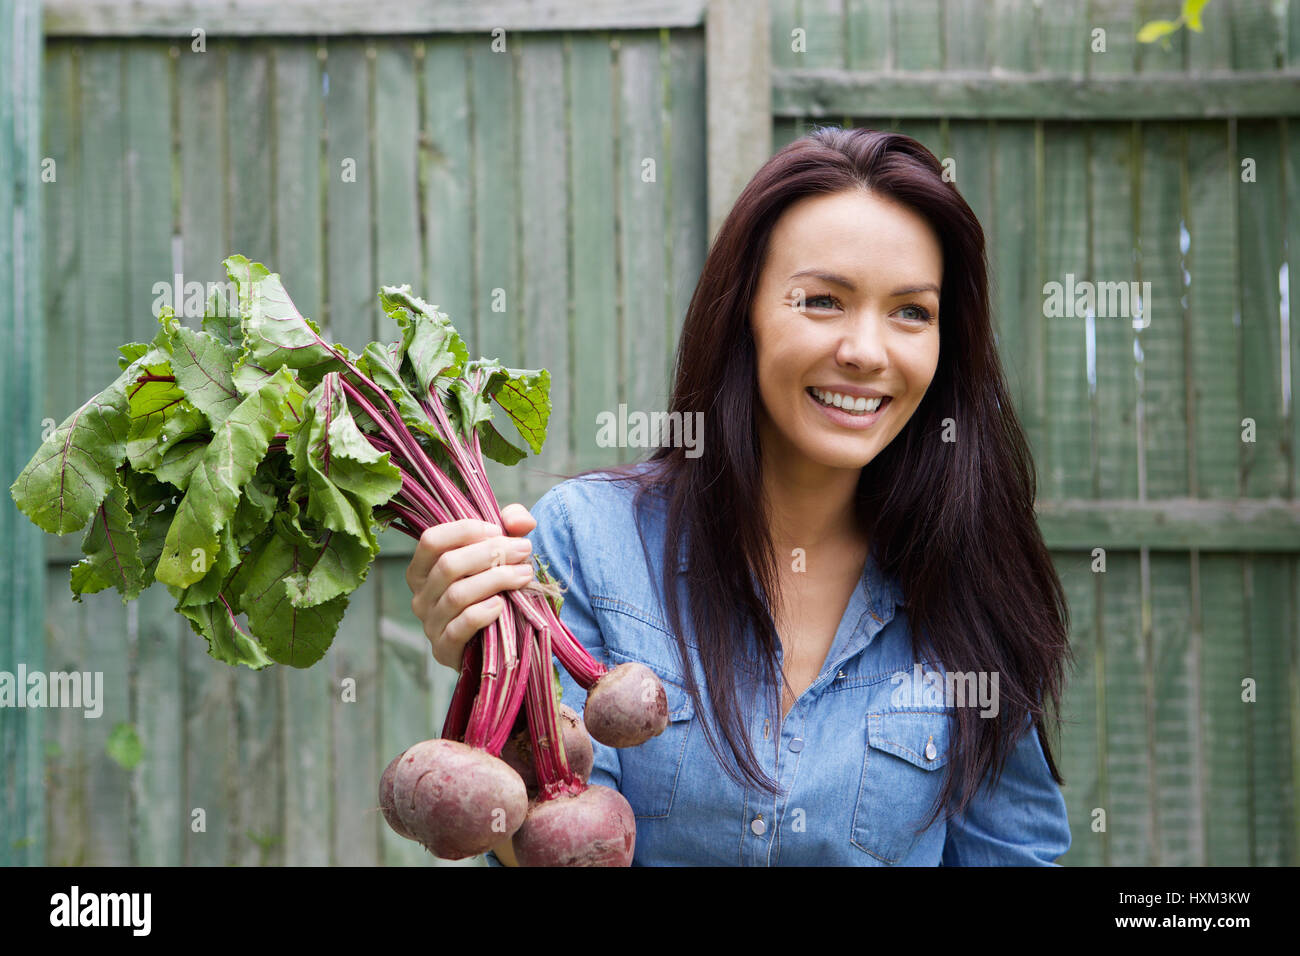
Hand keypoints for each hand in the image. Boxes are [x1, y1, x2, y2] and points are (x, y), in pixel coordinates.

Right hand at [406, 504, 537, 669]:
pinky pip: (461, 626)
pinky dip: (483, 612)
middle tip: (524, 550)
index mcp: (424, 568)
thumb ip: (510, 526)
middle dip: (491, 553)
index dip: (465, 530)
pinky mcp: (444, 648)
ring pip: (458, 595)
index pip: (432, 540)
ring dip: (496, 580)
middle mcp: (421, 595)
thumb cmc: (493, 589)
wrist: (496, 641)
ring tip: (525, 575)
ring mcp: (430, 624)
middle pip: (449, 565)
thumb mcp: (499, 553)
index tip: (498, 530)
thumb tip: (519, 522)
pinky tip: (502, 605)